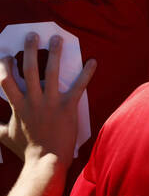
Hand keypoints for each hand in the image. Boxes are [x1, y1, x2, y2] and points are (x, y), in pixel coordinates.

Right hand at [0, 33, 95, 164]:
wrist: (46, 161)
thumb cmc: (27, 149)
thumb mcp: (5, 136)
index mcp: (18, 105)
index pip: (6, 80)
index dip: (6, 65)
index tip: (7, 54)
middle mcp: (33, 100)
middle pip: (29, 69)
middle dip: (30, 50)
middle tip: (32, 35)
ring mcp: (50, 102)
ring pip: (51, 72)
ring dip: (54, 54)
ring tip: (57, 39)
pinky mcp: (68, 106)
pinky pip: (79, 86)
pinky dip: (87, 73)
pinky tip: (93, 61)